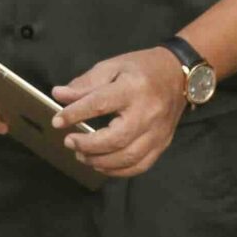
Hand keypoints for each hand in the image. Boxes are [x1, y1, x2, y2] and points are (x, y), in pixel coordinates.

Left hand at [49, 46, 185, 177]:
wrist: (179, 74)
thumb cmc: (142, 68)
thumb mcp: (113, 66)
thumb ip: (86, 83)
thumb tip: (59, 95)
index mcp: (133, 89)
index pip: (99, 104)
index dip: (75, 114)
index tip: (57, 121)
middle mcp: (148, 113)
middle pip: (116, 138)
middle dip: (88, 145)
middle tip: (69, 142)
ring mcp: (158, 132)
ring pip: (128, 157)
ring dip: (100, 161)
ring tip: (82, 155)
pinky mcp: (162, 143)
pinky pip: (140, 165)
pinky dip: (118, 171)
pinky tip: (102, 165)